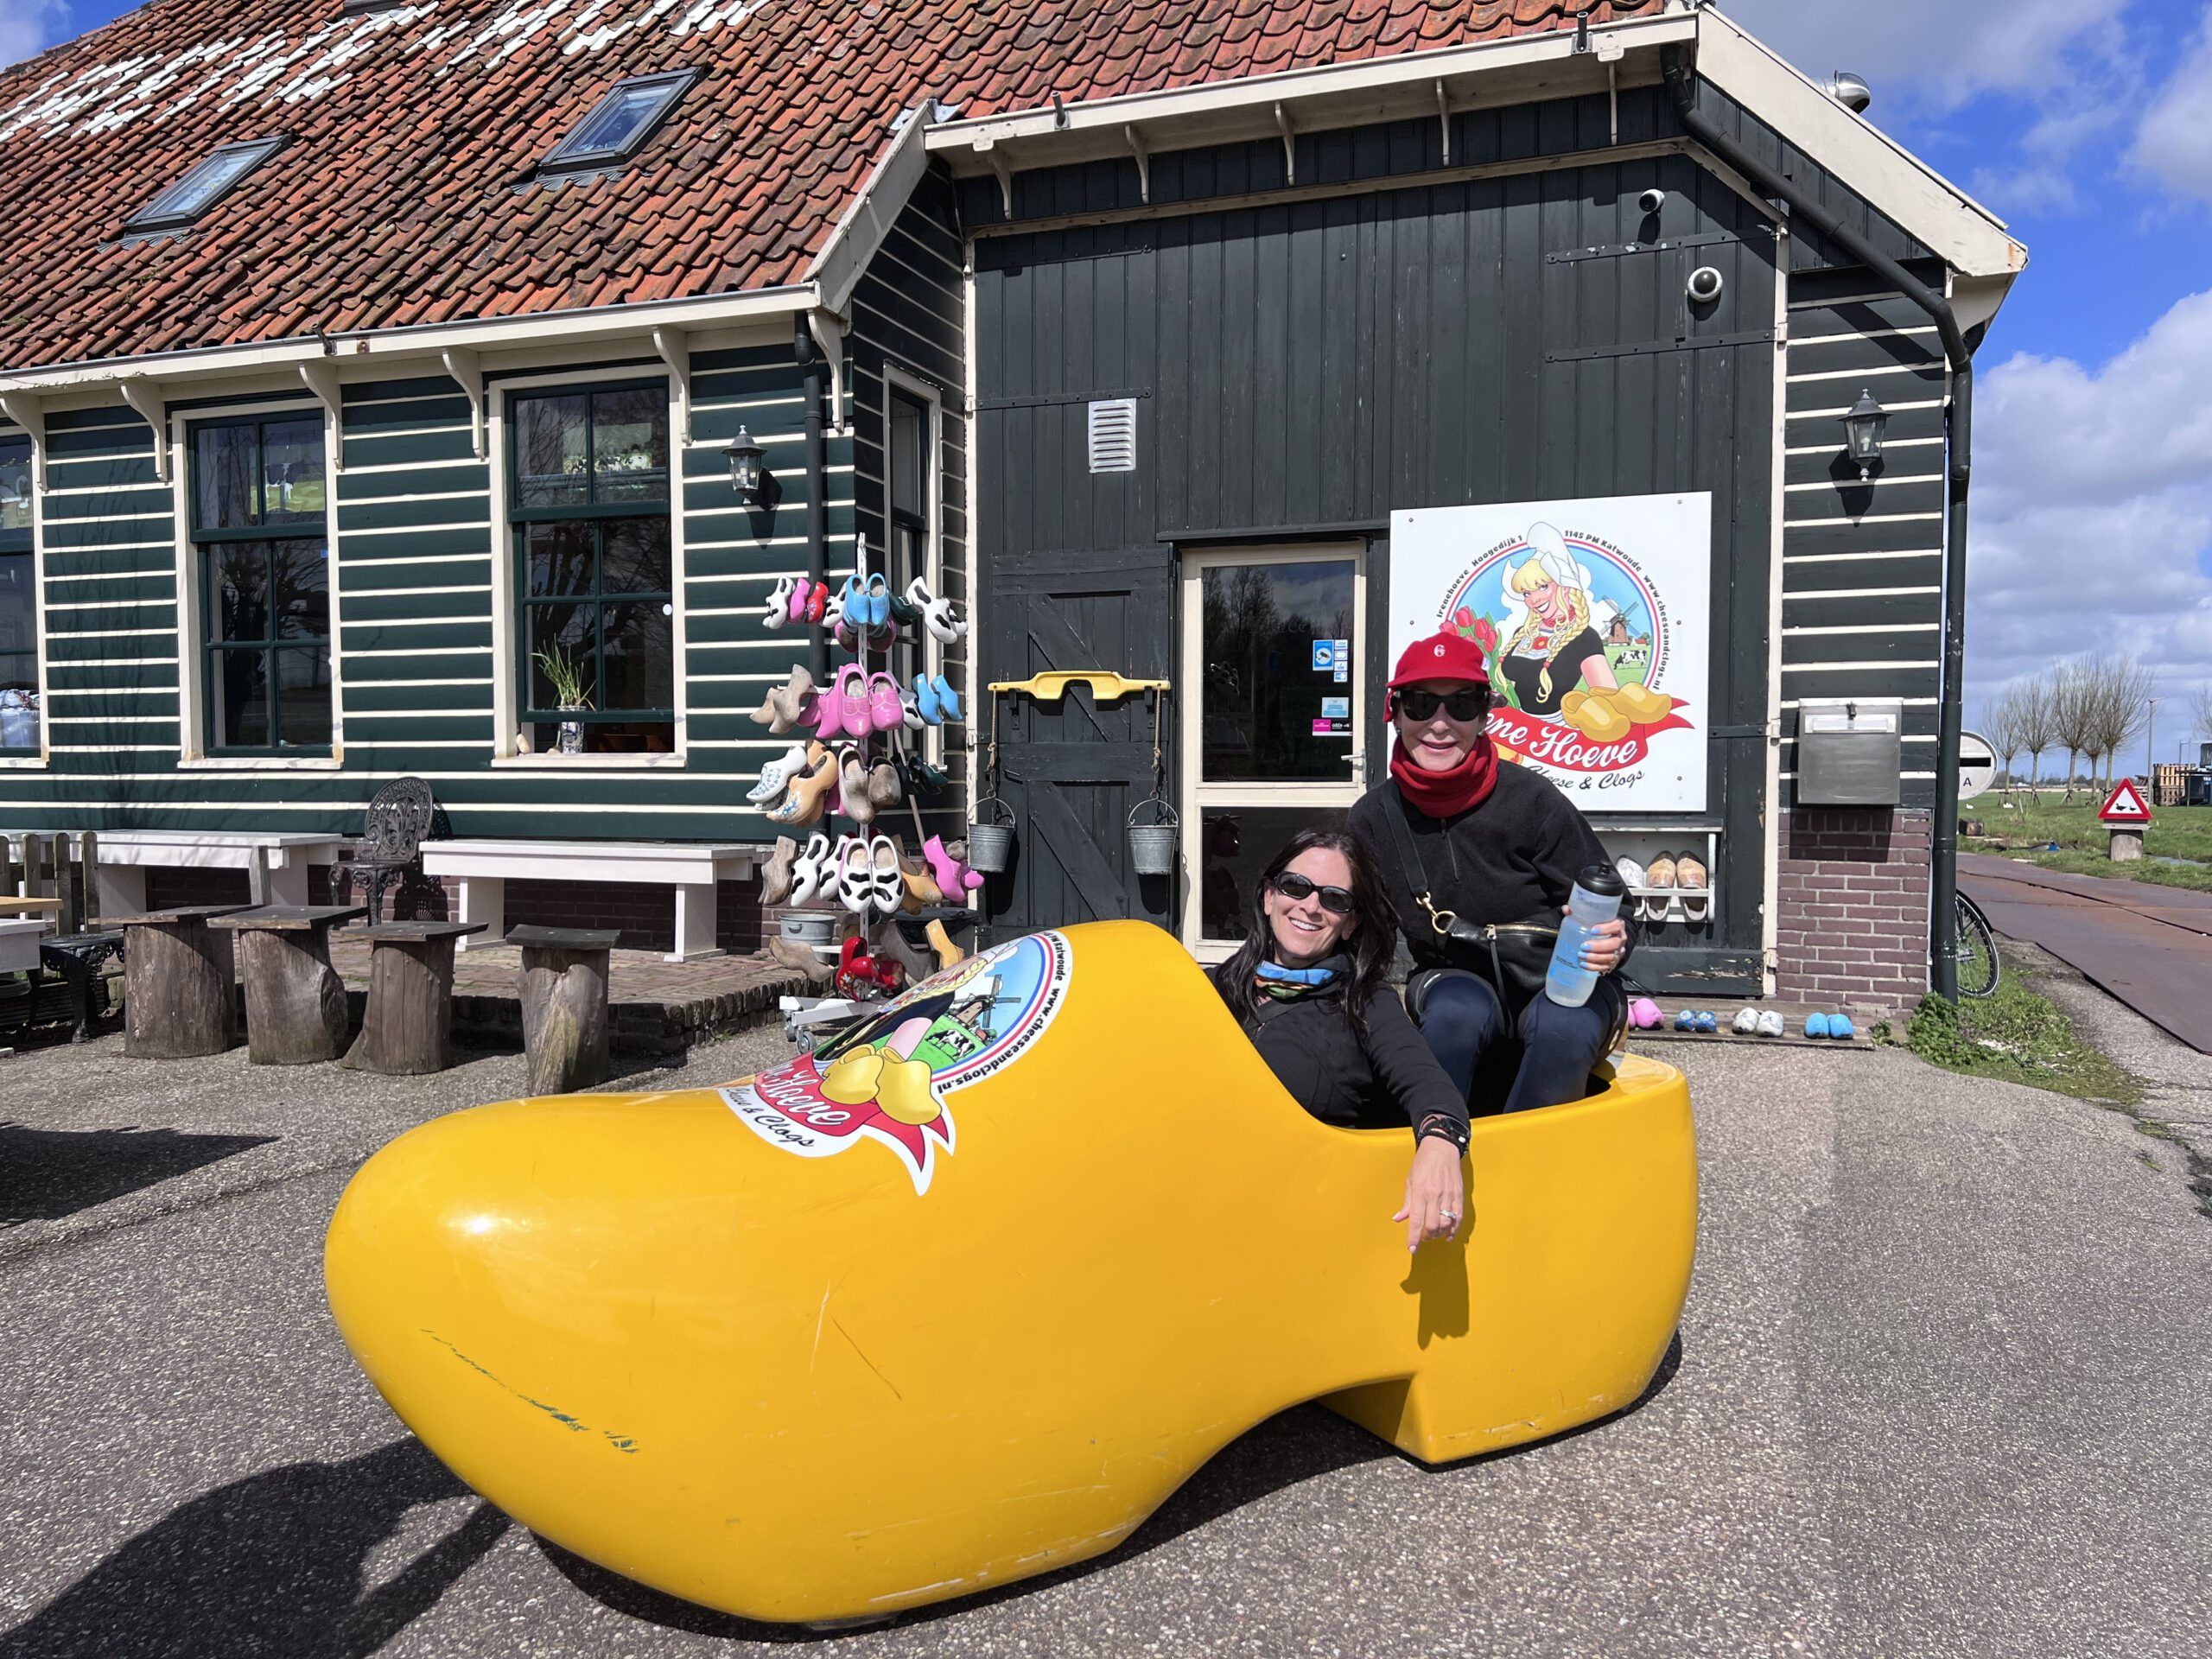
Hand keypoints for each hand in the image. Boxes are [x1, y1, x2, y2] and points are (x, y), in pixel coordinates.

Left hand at [1392, 1137, 1466, 1252]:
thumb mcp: (1410, 1180)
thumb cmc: (1423, 1163)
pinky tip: (1449, 1236)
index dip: (1413, 1237)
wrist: (1442, 1148)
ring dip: (1439, 1234)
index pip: (1416, 1220)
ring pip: (1446, 1223)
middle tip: (1422, 1239)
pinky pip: (1458, 1217)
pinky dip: (1454, 1229)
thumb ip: (1407, 1202)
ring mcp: (1449, 1195)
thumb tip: (1398, 1219)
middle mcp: (1435, 1195)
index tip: (1412, 1249)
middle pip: (1432, 1225)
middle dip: (1426, 1237)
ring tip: (1433, 1235)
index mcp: (1420, 1191)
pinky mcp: (1459, 1195)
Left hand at [1575, 914, 1628, 972]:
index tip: (1593, 930)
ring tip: (1581, 955)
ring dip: (1594, 957)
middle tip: (1584, 946)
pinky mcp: (1613, 962)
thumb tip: (1566, 909)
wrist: (1608, 938)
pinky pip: (1605, 966)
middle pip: (1614, 943)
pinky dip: (1593, 966)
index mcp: (1617, 925)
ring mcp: (1618, 951)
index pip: (1616, 926)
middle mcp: (1620, 939)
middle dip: (1598, 946)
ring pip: (1610, 956)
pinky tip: (1583, 964)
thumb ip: (1579, 913)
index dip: (1606, 928)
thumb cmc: (1599, 926)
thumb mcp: (1592, 918)